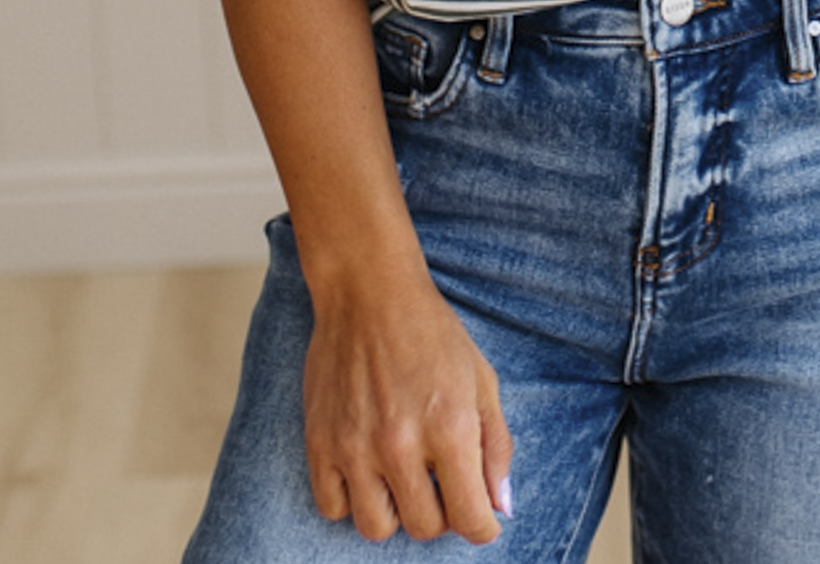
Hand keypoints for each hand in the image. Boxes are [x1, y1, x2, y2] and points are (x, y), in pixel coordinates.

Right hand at [303, 255, 512, 544]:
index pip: (470, 518)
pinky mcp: (320, 442)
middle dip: (441, 513)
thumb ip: (496, 446)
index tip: (480, 520)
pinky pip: (333, 507)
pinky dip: (351, 499)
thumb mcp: (481, 380)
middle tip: (441, 483)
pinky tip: (367, 469)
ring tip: (402, 478)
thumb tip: (500, 507)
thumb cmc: (432, 333)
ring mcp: (355, 446)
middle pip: (425, 527)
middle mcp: (401, 443)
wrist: (369, 291)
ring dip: (396, 511)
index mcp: (450, 427)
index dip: (482, 527)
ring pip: (376, 528)